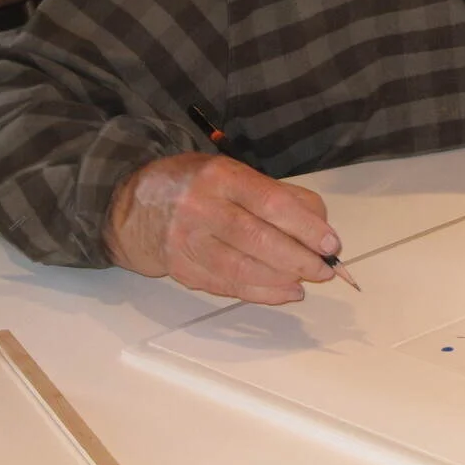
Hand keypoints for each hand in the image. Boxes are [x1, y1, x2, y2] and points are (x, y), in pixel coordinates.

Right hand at [104, 152, 341, 303]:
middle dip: (298, 258)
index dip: (305, 227)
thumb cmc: (198, 185)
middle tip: (326, 269)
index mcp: (221, 177)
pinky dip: (260, 292)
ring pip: (241, 268)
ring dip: (281, 280)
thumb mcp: (234, 172)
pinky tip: (284, 292)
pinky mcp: (181, 269)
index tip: (330, 243)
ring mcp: (187, 242)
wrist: (134, 205)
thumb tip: (318, 225)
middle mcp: (201, 208)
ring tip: (307, 282)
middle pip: (257, 239)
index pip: (271, 203)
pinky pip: (226, 285)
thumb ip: (278, 194)